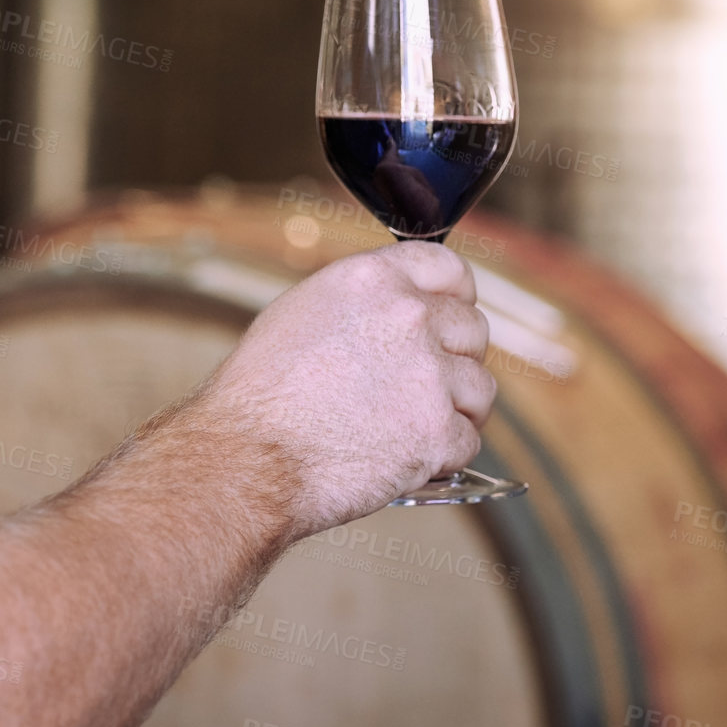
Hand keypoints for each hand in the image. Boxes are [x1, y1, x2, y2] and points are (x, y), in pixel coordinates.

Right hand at [194, 242, 495, 541]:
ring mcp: (428, 375)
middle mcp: (408, 317)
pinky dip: (442, 456)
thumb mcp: (302, 313)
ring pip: (480, 389)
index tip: (451, 318)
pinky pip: (467, 442)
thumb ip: (363, 303)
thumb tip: (400, 309)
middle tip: (422, 388)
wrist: (246, 458)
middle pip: (473, 330)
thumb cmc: (258, 396)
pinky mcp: (436, 433)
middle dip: (455, 360)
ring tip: (411, 428)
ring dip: (455, 411)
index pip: (450, 269)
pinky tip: (405, 457)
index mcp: (373, 280)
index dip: (456, 298)